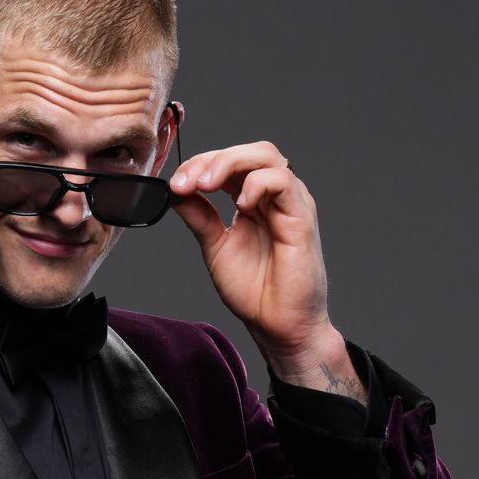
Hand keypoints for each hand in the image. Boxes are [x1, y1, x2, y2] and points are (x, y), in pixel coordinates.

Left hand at [169, 141, 358, 394]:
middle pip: (249, 152)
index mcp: (253, 202)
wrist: (277, 325)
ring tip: (207, 185)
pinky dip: (257, 183)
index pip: (229, 164)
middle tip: (187, 180)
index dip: (200, 165)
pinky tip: (241, 205)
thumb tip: (176, 191)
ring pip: (266, 157)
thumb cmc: (254, 291)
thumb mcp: (215, 246)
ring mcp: (290, 204)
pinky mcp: (302, 217)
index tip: (175, 184)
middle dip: (213, 159)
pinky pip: (284, 182)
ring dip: (230, 163)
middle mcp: (273, 198)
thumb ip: (199, 216)